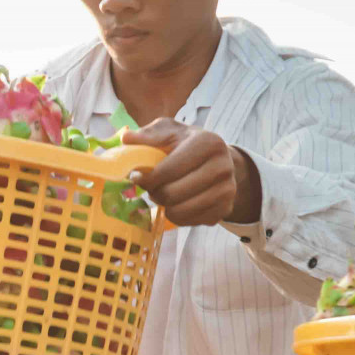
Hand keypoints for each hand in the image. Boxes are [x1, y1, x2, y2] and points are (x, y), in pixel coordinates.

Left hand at [118, 118, 261, 226]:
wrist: (219, 160)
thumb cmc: (187, 144)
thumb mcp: (170, 131)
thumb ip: (148, 135)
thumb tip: (126, 139)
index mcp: (208, 143)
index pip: (168, 170)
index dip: (146, 178)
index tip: (135, 177)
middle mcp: (222, 167)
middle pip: (172, 194)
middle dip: (154, 193)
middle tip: (151, 187)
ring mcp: (227, 191)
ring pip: (179, 212)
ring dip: (164, 206)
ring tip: (164, 193)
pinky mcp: (224, 210)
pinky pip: (189, 222)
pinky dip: (177, 215)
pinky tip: (178, 202)